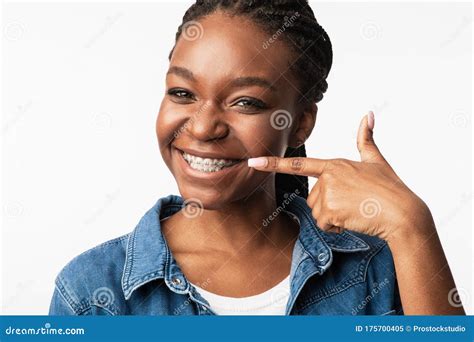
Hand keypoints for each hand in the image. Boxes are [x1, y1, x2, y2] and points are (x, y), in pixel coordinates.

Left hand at [248, 111, 432, 241]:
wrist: (403, 213)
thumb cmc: (390, 188)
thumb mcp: (376, 160)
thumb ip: (366, 139)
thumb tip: (369, 114)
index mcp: (334, 164)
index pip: (298, 165)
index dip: (272, 164)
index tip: (252, 163)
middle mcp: (328, 176)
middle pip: (312, 199)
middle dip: (328, 207)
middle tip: (352, 204)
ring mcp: (328, 193)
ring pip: (317, 213)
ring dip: (333, 218)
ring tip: (355, 212)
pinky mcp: (330, 210)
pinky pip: (324, 224)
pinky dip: (336, 227)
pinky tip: (353, 220)